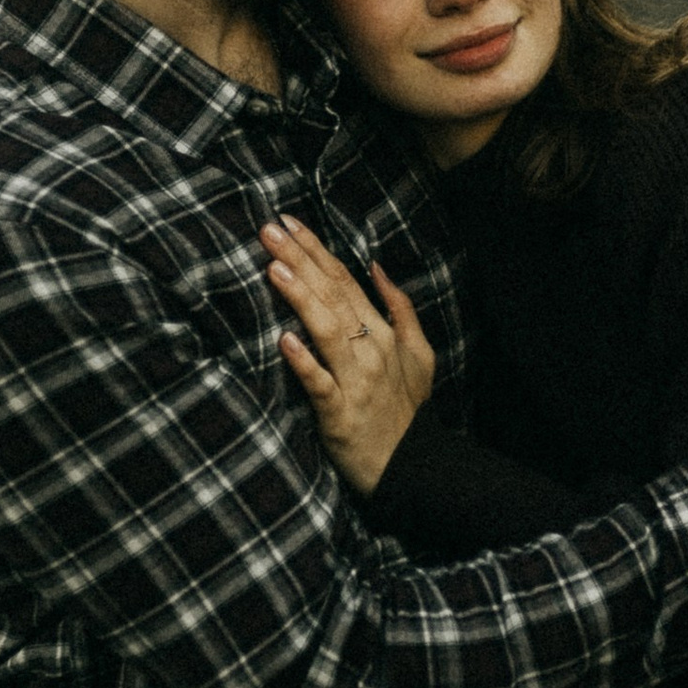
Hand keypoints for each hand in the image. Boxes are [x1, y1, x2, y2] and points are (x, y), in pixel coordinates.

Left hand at [264, 217, 435, 493]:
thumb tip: (377, 266)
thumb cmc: (406, 409)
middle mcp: (369, 350)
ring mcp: (355, 380)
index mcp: (382, 332)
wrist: (412, 465)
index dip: (316, 250)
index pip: (345, 280)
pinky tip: (284, 340)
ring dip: (300, 297)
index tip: (288, 222)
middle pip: (331, 295)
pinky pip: (320, 383)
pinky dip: (304, 362)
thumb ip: (400, 307)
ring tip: (274, 268)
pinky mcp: (339, 412)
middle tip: (269, 229)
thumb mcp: (418, 353)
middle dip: (299, 259)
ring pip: (325, 330)